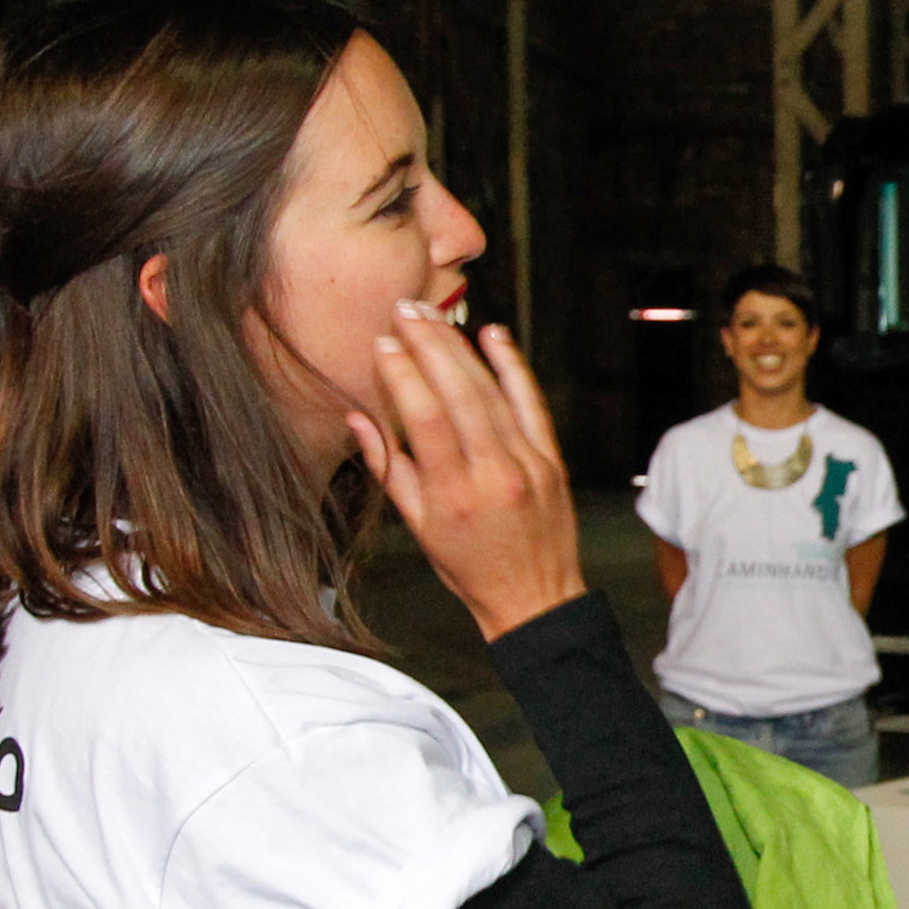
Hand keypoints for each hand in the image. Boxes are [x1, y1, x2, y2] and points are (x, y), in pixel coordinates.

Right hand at [348, 306, 583, 640]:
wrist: (535, 597)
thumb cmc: (469, 565)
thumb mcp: (418, 525)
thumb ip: (389, 468)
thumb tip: (356, 419)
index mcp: (452, 493)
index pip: (424, 418)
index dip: (402, 375)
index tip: (383, 344)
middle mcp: (493, 474)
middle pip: (460, 394)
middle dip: (430, 346)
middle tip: (406, 311)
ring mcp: (528, 465)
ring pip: (493, 393)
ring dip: (462, 349)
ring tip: (435, 318)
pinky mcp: (552, 460)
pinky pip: (532, 404)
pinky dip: (513, 367)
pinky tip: (494, 336)